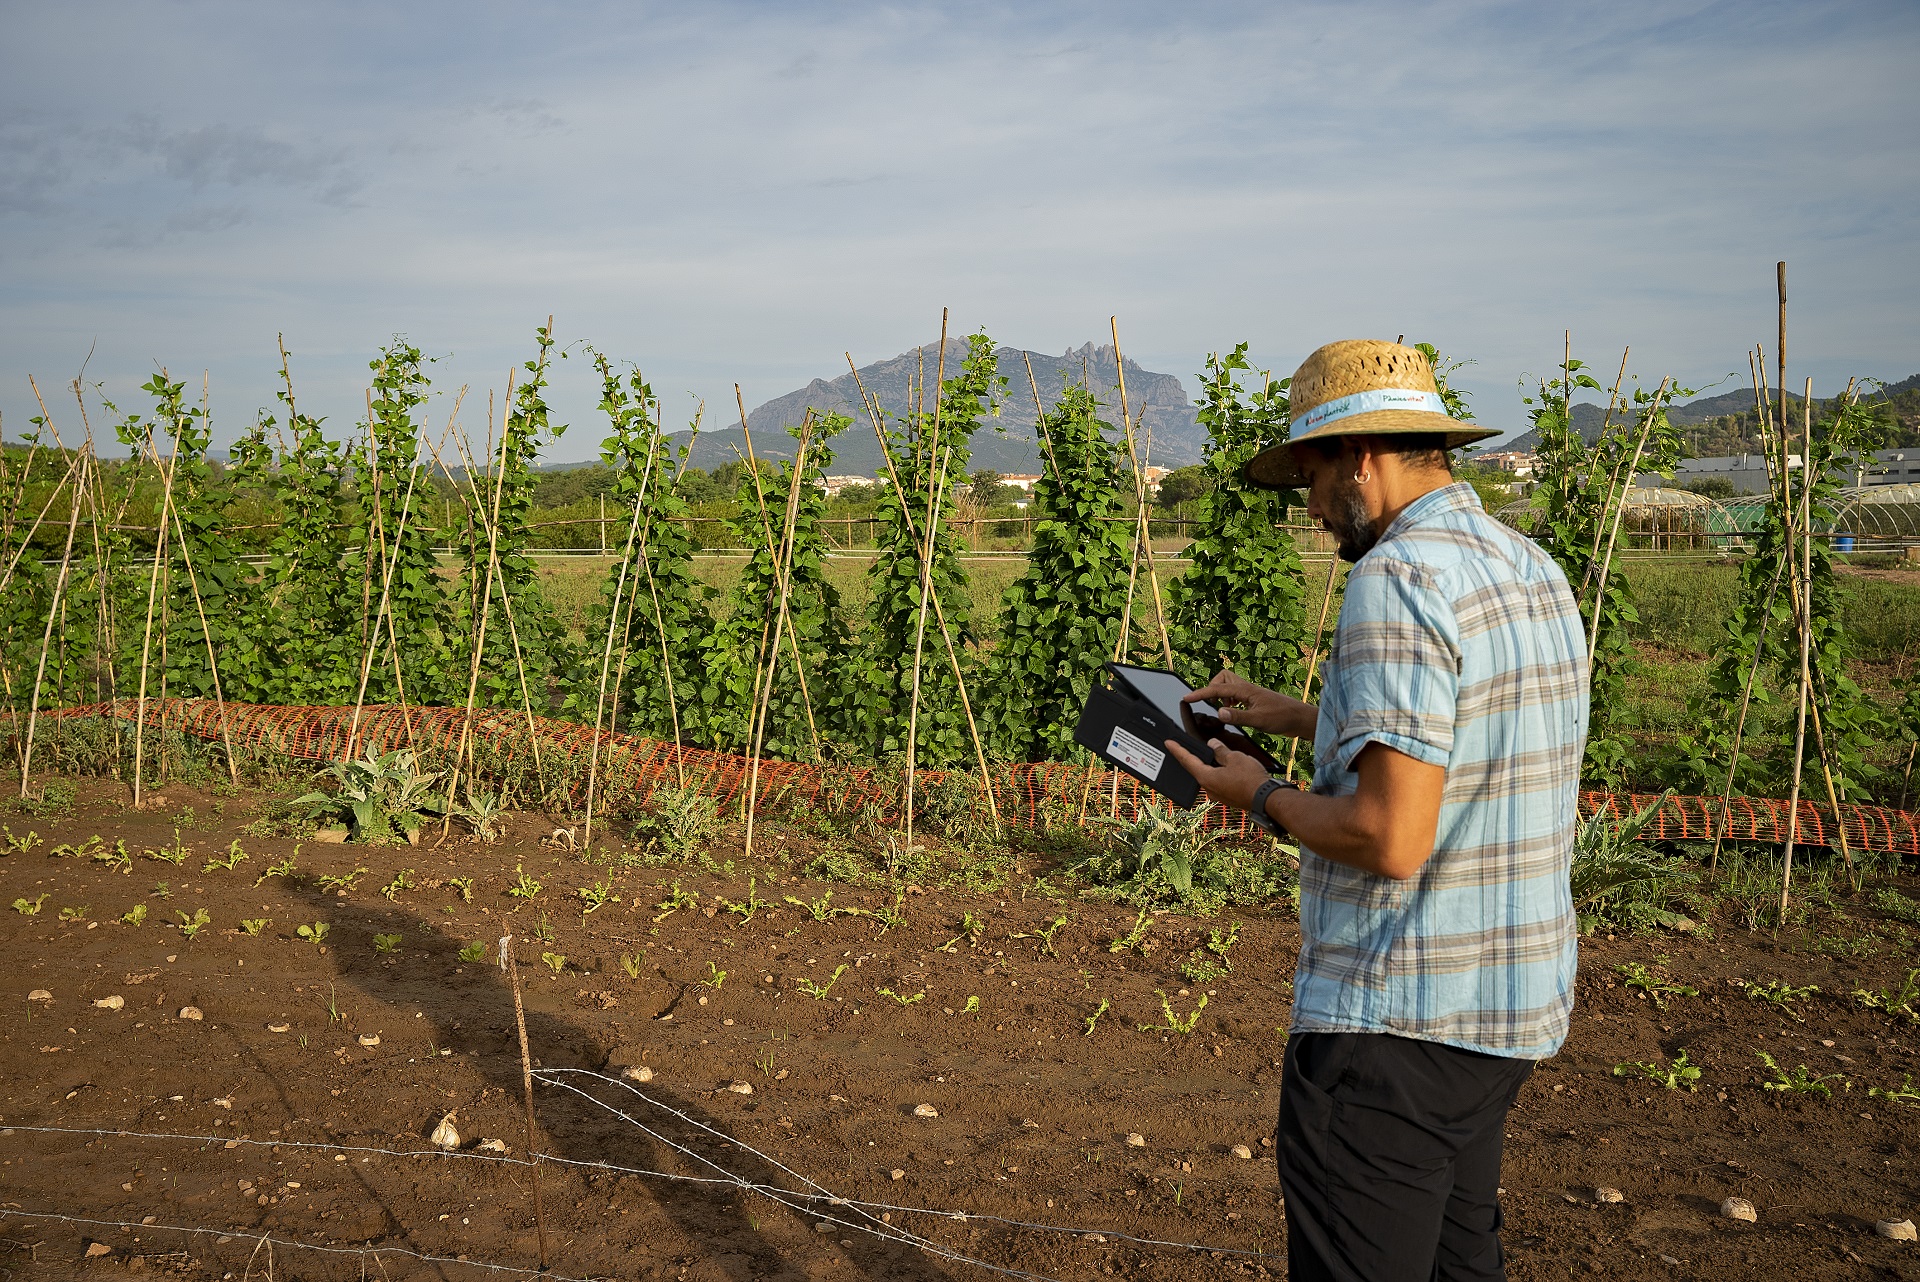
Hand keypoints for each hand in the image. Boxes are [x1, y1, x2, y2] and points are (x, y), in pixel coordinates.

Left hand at [1163, 736, 1273, 815]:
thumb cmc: (1251, 779)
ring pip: (1209, 775)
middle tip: (1188, 746)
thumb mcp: (1234, 758)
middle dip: (1194, 757)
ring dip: (1210, 765)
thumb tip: (1213, 744)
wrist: (1265, 799)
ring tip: (1214, 753)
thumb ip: (1220, 750)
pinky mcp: (1227, 797)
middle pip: (1197, 769)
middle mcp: (1208, 789)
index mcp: (1206, 778)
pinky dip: (1219, 773)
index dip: (1177, 750)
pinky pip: (1219, 782)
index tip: (1168, 743)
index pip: (1187, 760)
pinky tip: (1226, 767)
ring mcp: (1217, 795)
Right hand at [1184, 670, 1314, 738]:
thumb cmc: (1283, 717)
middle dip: (1212, 688)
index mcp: (1245, 691)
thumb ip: (1238, 716)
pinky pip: (1235, 695)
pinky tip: (1233, 712)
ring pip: (1229, 686)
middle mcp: (1247, 689)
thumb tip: (1219, 712)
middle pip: (1222, 678)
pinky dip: (1229, 701)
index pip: (1217, 690)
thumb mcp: (1259, 720)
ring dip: (1221, 695)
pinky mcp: (1254, 701)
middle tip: (1209, 703)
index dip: (1200, 693)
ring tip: (1222, 710)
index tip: (1187, 698)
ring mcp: (1251, 694)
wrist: (1300, 719)